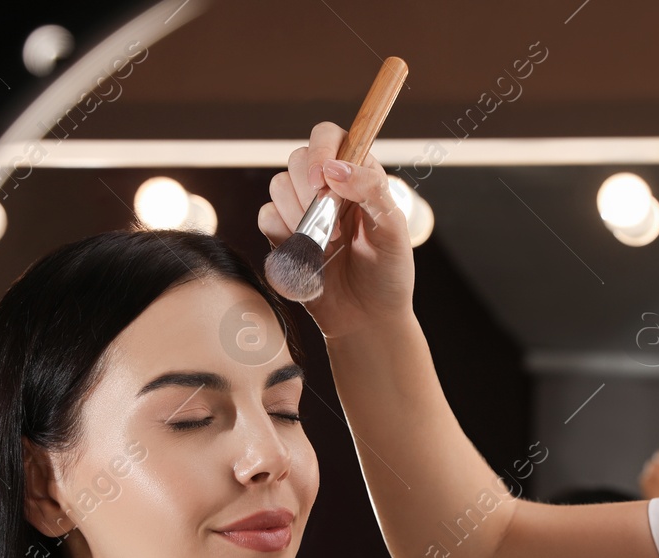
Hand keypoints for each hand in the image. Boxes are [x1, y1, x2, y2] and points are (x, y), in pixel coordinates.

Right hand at [257, 121, 415, 339]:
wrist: (367, 320)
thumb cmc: (388, 274)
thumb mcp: (393, 231)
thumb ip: (371, 191)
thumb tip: (334, 168)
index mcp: (358, 176)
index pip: (331, 137)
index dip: (321, 149)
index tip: (324, 180)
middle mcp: (328, 188)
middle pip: (297, 158)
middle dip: (309, 190)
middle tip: (333, 226)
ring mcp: (303, 211)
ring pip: (277, 185)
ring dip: (299, 216)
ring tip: (326, 245)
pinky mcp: (283, 236)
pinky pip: (265, 217)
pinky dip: (282, 237)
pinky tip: (308, 257)